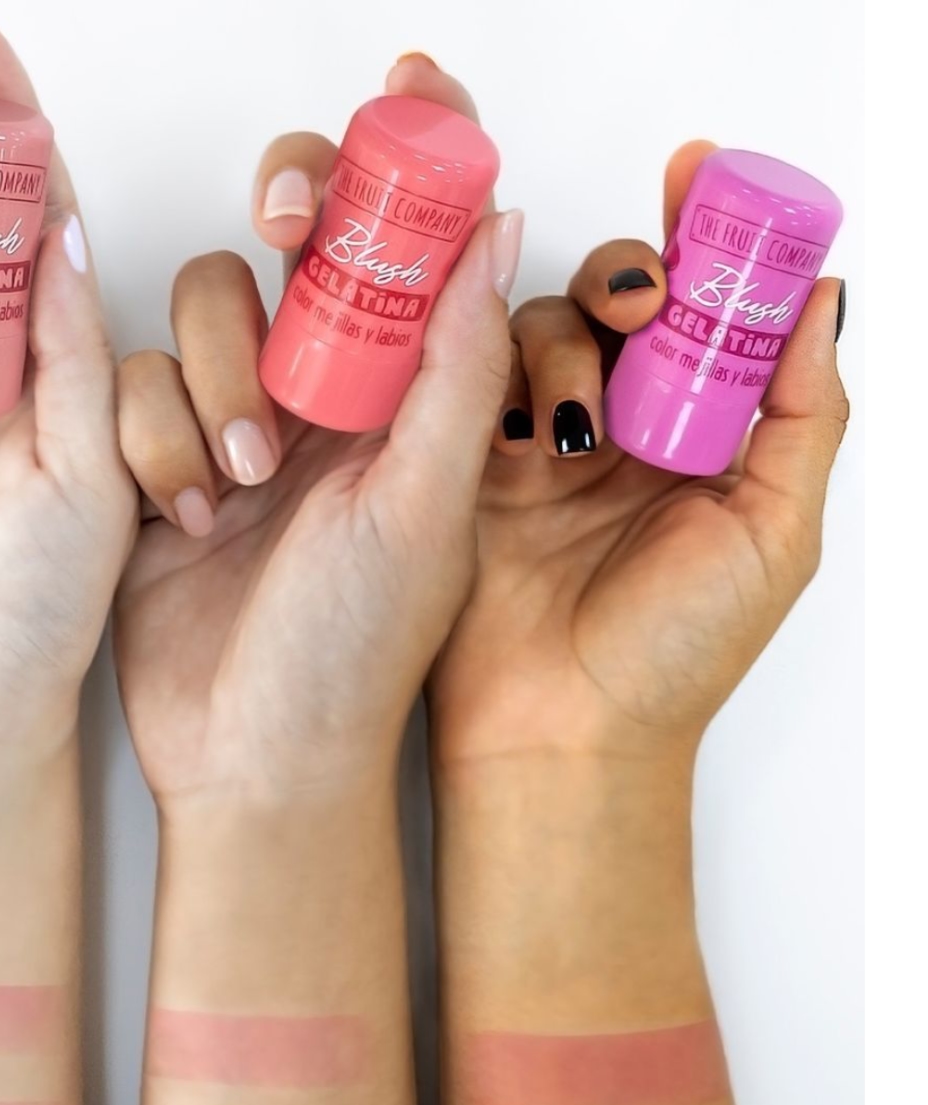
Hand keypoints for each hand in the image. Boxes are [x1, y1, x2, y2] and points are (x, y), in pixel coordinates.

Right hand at [114, 59, 518, 801]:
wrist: (254, 763)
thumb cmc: (353, 654)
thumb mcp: (424, 507)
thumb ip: (457, 366)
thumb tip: (498, 221)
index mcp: (410, 402)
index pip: (418, 246)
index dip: (416, 156)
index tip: (410, 81)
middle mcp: (327, 397)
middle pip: (297, 240)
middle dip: (290, 222)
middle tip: (292, 234)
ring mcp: (239, 424)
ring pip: (202, 302)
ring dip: (214, 373)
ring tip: (240, 484)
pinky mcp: (158, 461)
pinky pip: (131, 380)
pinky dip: (150, 436)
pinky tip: (185, 518)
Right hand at [429, 139, 848, 765]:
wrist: (562, 735)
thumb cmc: (674, 655)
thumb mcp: (775, 533)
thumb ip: (803, 414)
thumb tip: (821, 299)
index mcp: (701, 442)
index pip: (704, 315)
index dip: (704, 242)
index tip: (700, 180)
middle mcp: (623, 433)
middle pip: (618, 304)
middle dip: (630, 280)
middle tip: (639, 304)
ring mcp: (543, 448)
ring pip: (543, 330)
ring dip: (564, 347)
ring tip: (574, 431)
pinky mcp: (471, 468)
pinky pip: (471, 382)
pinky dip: (488, 375)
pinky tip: (517, 425)